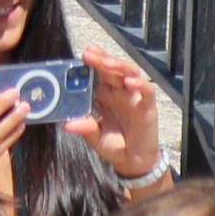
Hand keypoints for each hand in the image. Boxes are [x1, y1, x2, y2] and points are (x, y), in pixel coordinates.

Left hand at [66, 45, 165, 181]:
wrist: (132, 162)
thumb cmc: (113, 145)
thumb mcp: (94, 137)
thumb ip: (85, 128)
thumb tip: (67, 125)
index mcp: (104, 95)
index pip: (98, 73)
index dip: (92, 62)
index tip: (82, 54)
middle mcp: (119, 92)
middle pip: (112, 68)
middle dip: (101, 58)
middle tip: (89, 54)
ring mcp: (134, 98)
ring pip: (130, 73)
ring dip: (119, 65)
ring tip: (106, 62)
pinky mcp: (147, 107)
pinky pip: (147, 91)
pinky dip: (140, 84)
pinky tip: (129, 82)